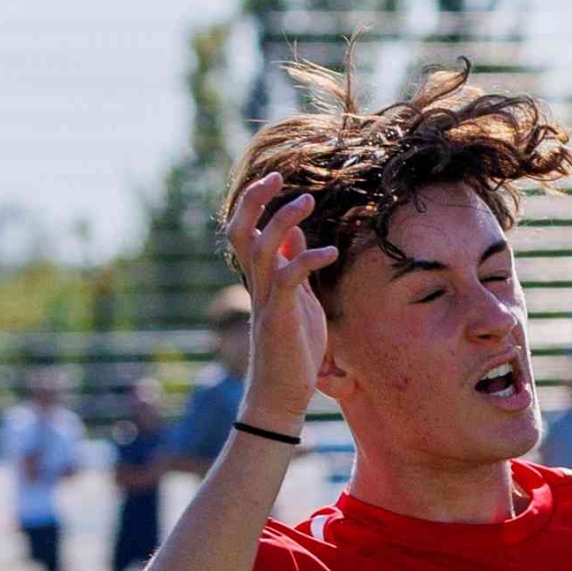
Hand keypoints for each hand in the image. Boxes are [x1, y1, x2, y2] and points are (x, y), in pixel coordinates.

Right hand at [223, 174, 338, 427]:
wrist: (281, 394)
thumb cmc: (292, 349)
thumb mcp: (298, 300)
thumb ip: (294, 268)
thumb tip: (297, 235)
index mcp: (260, 279)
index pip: (247, 231)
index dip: (256, 203)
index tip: (276, 179)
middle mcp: (257, 285)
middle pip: (240, 231)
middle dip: (254, 200)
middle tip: (276, 176)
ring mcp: (266, 300)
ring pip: (261, 248)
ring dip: (283, 220)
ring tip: (306, 201)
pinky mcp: (280, 317)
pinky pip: (289, 278)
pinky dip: (308, 259)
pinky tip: (331, 253)